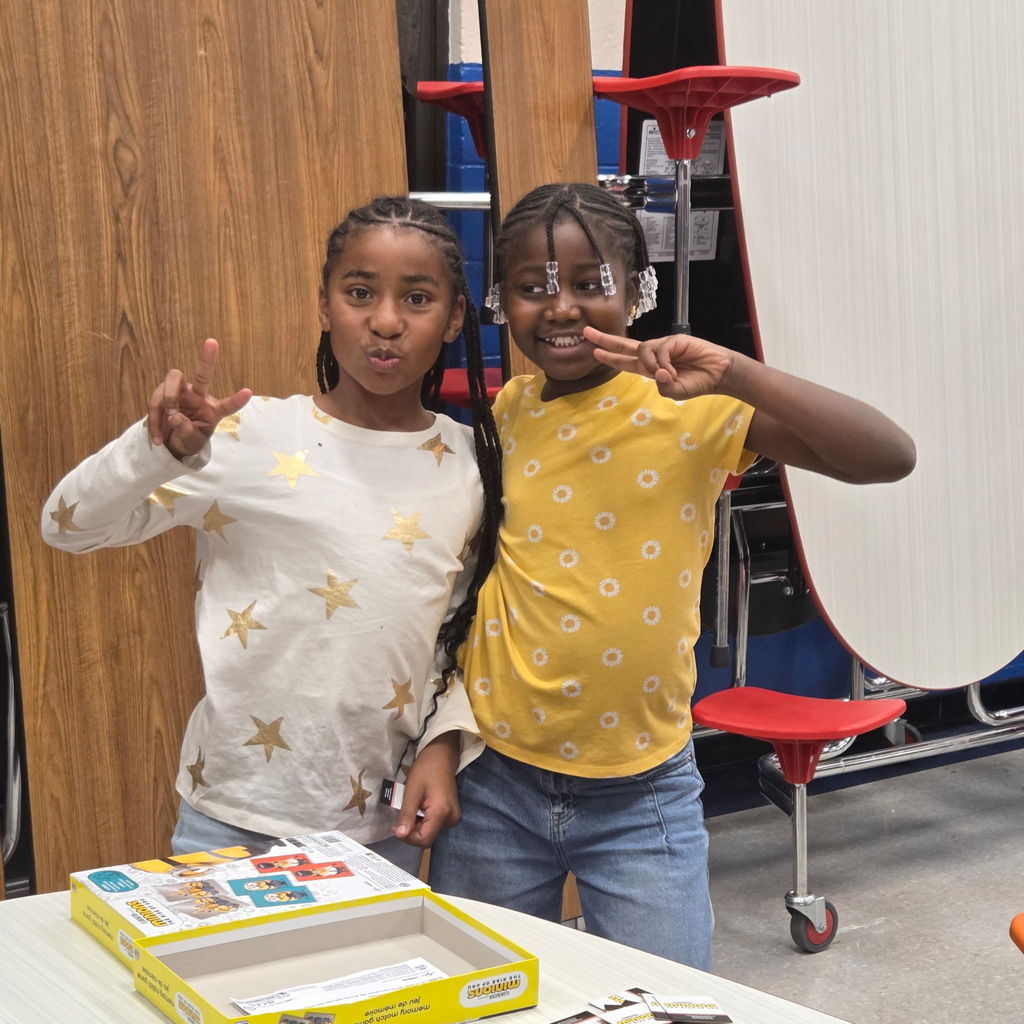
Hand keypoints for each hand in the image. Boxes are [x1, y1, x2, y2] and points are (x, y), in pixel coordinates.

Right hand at [148, 338, 251, 457]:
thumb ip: (186, 432)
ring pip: (173, 380)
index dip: (237, 400)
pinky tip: (158, 438)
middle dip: (207, 359)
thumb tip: (175, 417)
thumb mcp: (191, 442)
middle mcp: (198, 397)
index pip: (227, 405)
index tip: (248, 392)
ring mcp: (180, 393)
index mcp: (213, 410)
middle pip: (202, 375)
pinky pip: (156, 399)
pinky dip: (154, 419)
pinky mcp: (162, 394)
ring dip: (168, 400)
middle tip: (212, 342)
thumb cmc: (187, 440)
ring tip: (170, 421)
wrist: (169, 443)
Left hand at [393, 733, 460, 848]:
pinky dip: (423, 821)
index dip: (407, 837)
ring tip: (411, 808)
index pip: (424, 839)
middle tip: (401, 815)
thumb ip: (407, 815)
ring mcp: (453, 817)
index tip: (396, 826)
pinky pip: (434, 825)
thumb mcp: (412, 791)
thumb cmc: (426, 769)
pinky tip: (419, 808)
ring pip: (430, 832)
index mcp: (442, 813)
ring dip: (416, 825)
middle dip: (411, 831)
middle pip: (427, 837)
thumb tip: (400, 835)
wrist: (441, 755)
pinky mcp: (452, 814)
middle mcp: (451, 819)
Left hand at [585, 326, 733, 400]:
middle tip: (585, 333)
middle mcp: (653, 355)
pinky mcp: (674, 340)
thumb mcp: (675, 393)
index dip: (610, 356)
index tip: (595, 351)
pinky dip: (664, 363)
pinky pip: (660, 350)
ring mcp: (663, 346)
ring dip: (651, 365)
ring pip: (643, 350)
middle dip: (604, 339)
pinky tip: (673, 370)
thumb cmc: (697, 383)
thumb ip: (662, 387)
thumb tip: (657, 373)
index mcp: (650, 368)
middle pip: (624, 345)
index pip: (625, 360)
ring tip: (668, 375)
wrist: (717, 374)